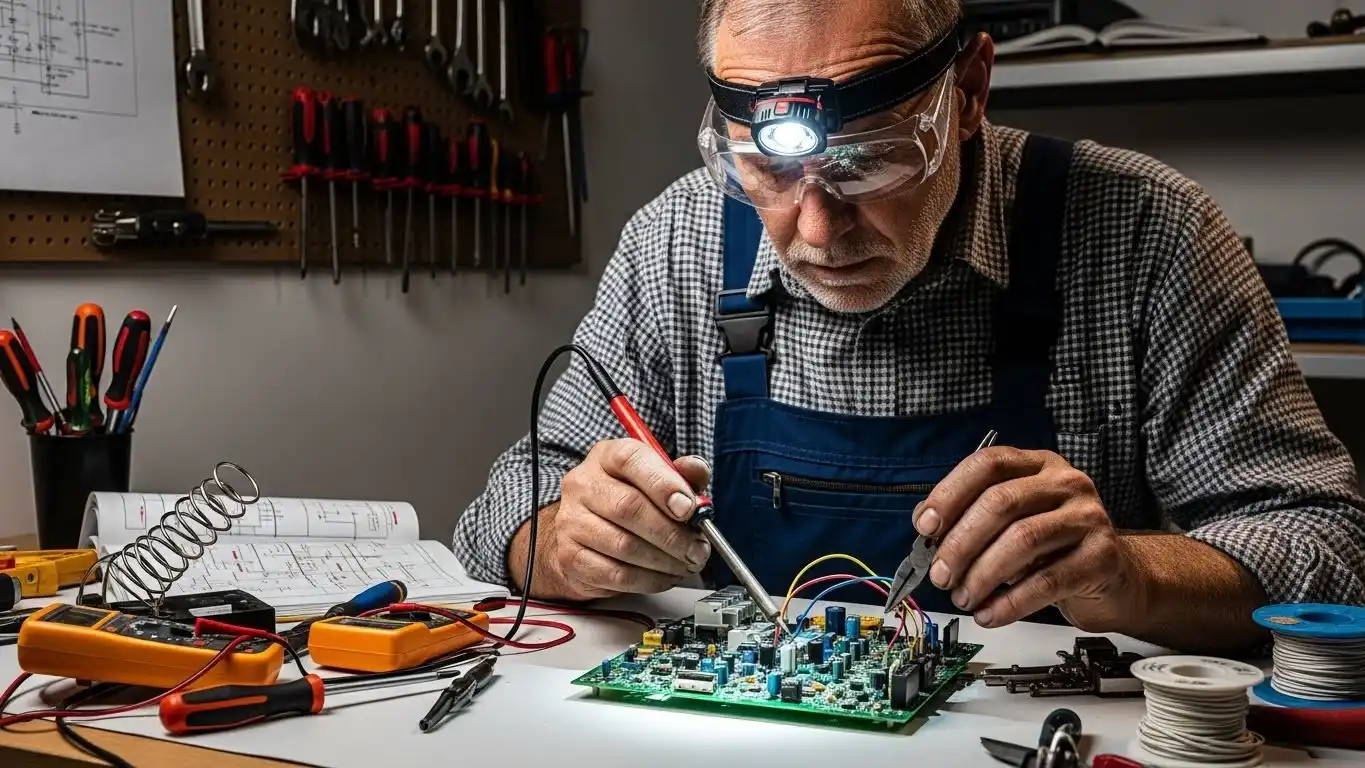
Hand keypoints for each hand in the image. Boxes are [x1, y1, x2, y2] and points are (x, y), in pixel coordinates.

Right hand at [511, 440, 711, 601]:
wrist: (587, 535)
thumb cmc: (630, 501)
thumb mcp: (661, 479)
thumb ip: (683, 473)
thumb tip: (696, 469)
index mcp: (607, 456)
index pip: (631, 460)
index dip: (664, 484)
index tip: (689, 509)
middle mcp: (583, 484)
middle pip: (628, 507)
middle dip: (672, 534)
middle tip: (697, 549)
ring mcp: (571, 521)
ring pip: (624, 545)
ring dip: (665, 561)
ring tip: (687, 564)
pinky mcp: (571, 557)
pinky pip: (616, 574)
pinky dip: (649, 580)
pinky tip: (665, 576)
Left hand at [915, 447, 1139, 630]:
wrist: (1117, 579)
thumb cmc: (1054, 550)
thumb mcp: (1013, 523)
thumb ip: (974, 520)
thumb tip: (927, 534)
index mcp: (1037, 465)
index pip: (988, 465)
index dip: (950, 493)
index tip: (925, 526)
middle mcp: (1065, 483)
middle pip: (1001, 503)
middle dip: (960, 543)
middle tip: (939, 575)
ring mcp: (1088, 517)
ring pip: (1021, 540)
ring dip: (981, 575)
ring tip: (964, 597)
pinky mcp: (1102, 557)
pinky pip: (1047, 581)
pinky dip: (1010, 602)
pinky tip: (990, 614)